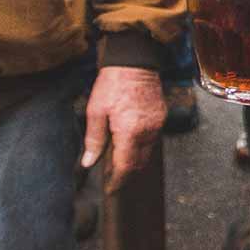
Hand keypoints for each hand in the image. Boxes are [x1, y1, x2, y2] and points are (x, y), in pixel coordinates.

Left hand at [82, 65, 165, 191]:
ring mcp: (157, 124)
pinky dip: (141, 146)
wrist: (135, 60)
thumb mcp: (96, 111)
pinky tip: (128, 142)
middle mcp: (148, 131)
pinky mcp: (161, 117)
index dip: (118, 181)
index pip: (126, 166)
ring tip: (117, 159)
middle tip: (111, 177)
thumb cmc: (112, 83)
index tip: (110, 189)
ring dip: (134, 160)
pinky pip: (152, 139)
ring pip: (147, 152)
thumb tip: (88, 163)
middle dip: (126, 173)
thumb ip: (94, 140)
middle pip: (139, 163)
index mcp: (130, 132)